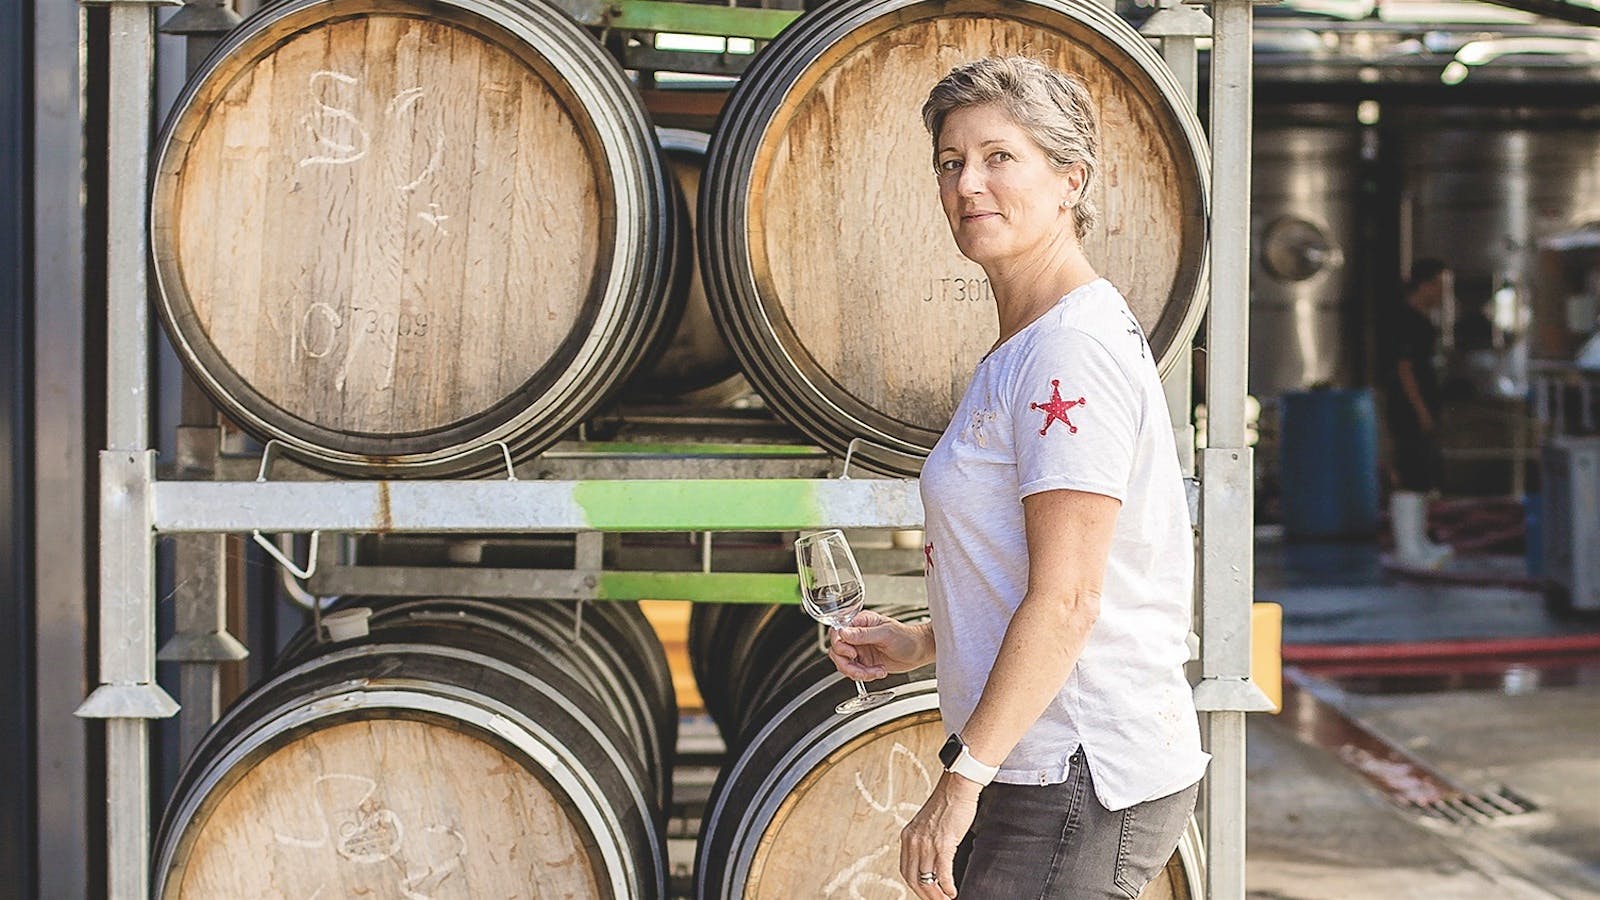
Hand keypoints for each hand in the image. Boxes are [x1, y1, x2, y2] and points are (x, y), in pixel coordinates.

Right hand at [828, 609, 933, 679]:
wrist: (920, 652)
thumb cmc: (907, 637)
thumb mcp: (885, 634)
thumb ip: (863, 634)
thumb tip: (843, 632)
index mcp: (860, 622)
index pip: (837, 632)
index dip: (840, 645)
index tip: (853, 653)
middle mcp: (857, 636)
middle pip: (836, 650)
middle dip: (847, 664)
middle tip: (862, 667)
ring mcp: (860, 650)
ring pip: (843, 664)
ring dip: (858, 672)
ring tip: (875, 671)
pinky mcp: (864, 662)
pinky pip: (854, 672)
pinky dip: (865, 676)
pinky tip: (879, 672)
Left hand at [900, 773, 979, 897]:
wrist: (958, 786)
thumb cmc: (947, 803)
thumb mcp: (927, 823)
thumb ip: (924, 840)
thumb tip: (930, 861)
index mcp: (908, 836)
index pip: (906, 870)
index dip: (916, 886)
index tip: (926, 893)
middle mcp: (913, 841)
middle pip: (914, 879)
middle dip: (925, 895)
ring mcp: (927, 843)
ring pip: (927, 879)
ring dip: (937, 894)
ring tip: (946, 899)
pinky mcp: (943, 843)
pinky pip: (942, 873)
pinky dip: (947, 886)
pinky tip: (952, 891)